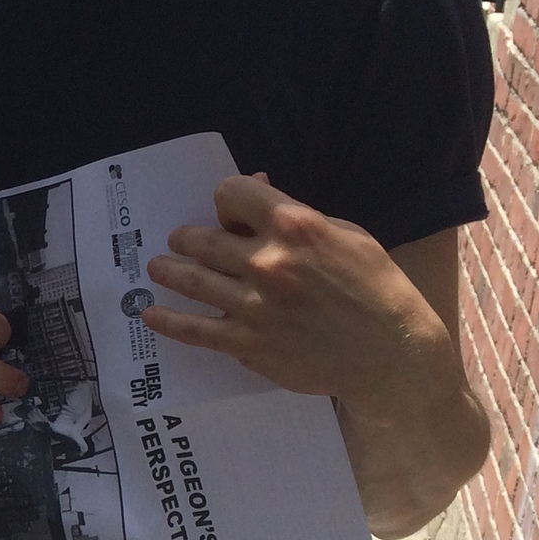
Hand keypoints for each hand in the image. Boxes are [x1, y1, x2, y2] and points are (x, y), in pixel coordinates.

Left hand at [141, 175, 457, 420]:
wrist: (388, 351)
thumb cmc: (373, 286)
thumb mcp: (344, 233)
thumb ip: (295, 213)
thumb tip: (257, 188)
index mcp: (294, 226)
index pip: (230, 193)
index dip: (225, 200)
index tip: (227, 213)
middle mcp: (268, 262)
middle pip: (201, 238)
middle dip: (186, 238)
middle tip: (180, 242)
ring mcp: (253, 305)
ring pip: (190, 279)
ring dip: (168, 271)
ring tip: (159, 268)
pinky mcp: (246, 342)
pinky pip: (194, 330)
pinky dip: (166, 321)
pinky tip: (150, 313)